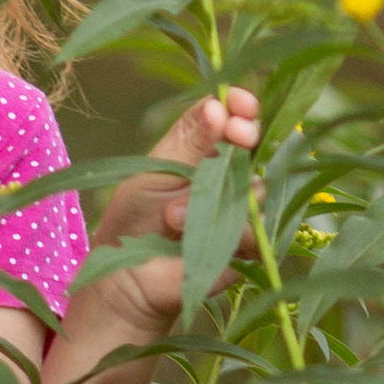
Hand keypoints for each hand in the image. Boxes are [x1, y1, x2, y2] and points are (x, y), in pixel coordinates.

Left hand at [87, 87, 262, 337]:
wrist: (127, 281)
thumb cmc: (133, 222)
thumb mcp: (154, 172)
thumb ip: (188, 141)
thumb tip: (218, 105)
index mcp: (200, 150)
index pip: (227, 116)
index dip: (238, 106)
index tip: (240, 102)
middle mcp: (225, 175)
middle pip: (253, 144)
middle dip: (246, 135)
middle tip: (238, 133)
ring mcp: (240, 209)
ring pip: (256, 185)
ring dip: (214, 196)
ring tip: (172, 217)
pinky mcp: (247, 245)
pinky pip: (256, 228)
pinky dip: (225, 231)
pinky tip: (190, 238)